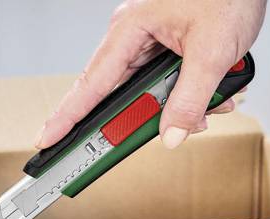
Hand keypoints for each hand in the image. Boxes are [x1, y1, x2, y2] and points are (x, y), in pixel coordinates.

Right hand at [37, 0, 266, 149]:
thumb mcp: (211, 52)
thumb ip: (190, 99)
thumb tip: (171, 135)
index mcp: (130, 29)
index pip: (91, 83)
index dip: (68, 115)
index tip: (48, 138)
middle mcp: (135, 37)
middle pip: (123, 94)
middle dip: (152, 116)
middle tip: (167, 133)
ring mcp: (152, 42)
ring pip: (155, 92)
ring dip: (185, 105)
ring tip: (216, 100)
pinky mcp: (171, 47)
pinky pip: (174, 82)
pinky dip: (196, 93)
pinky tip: (221, 90)